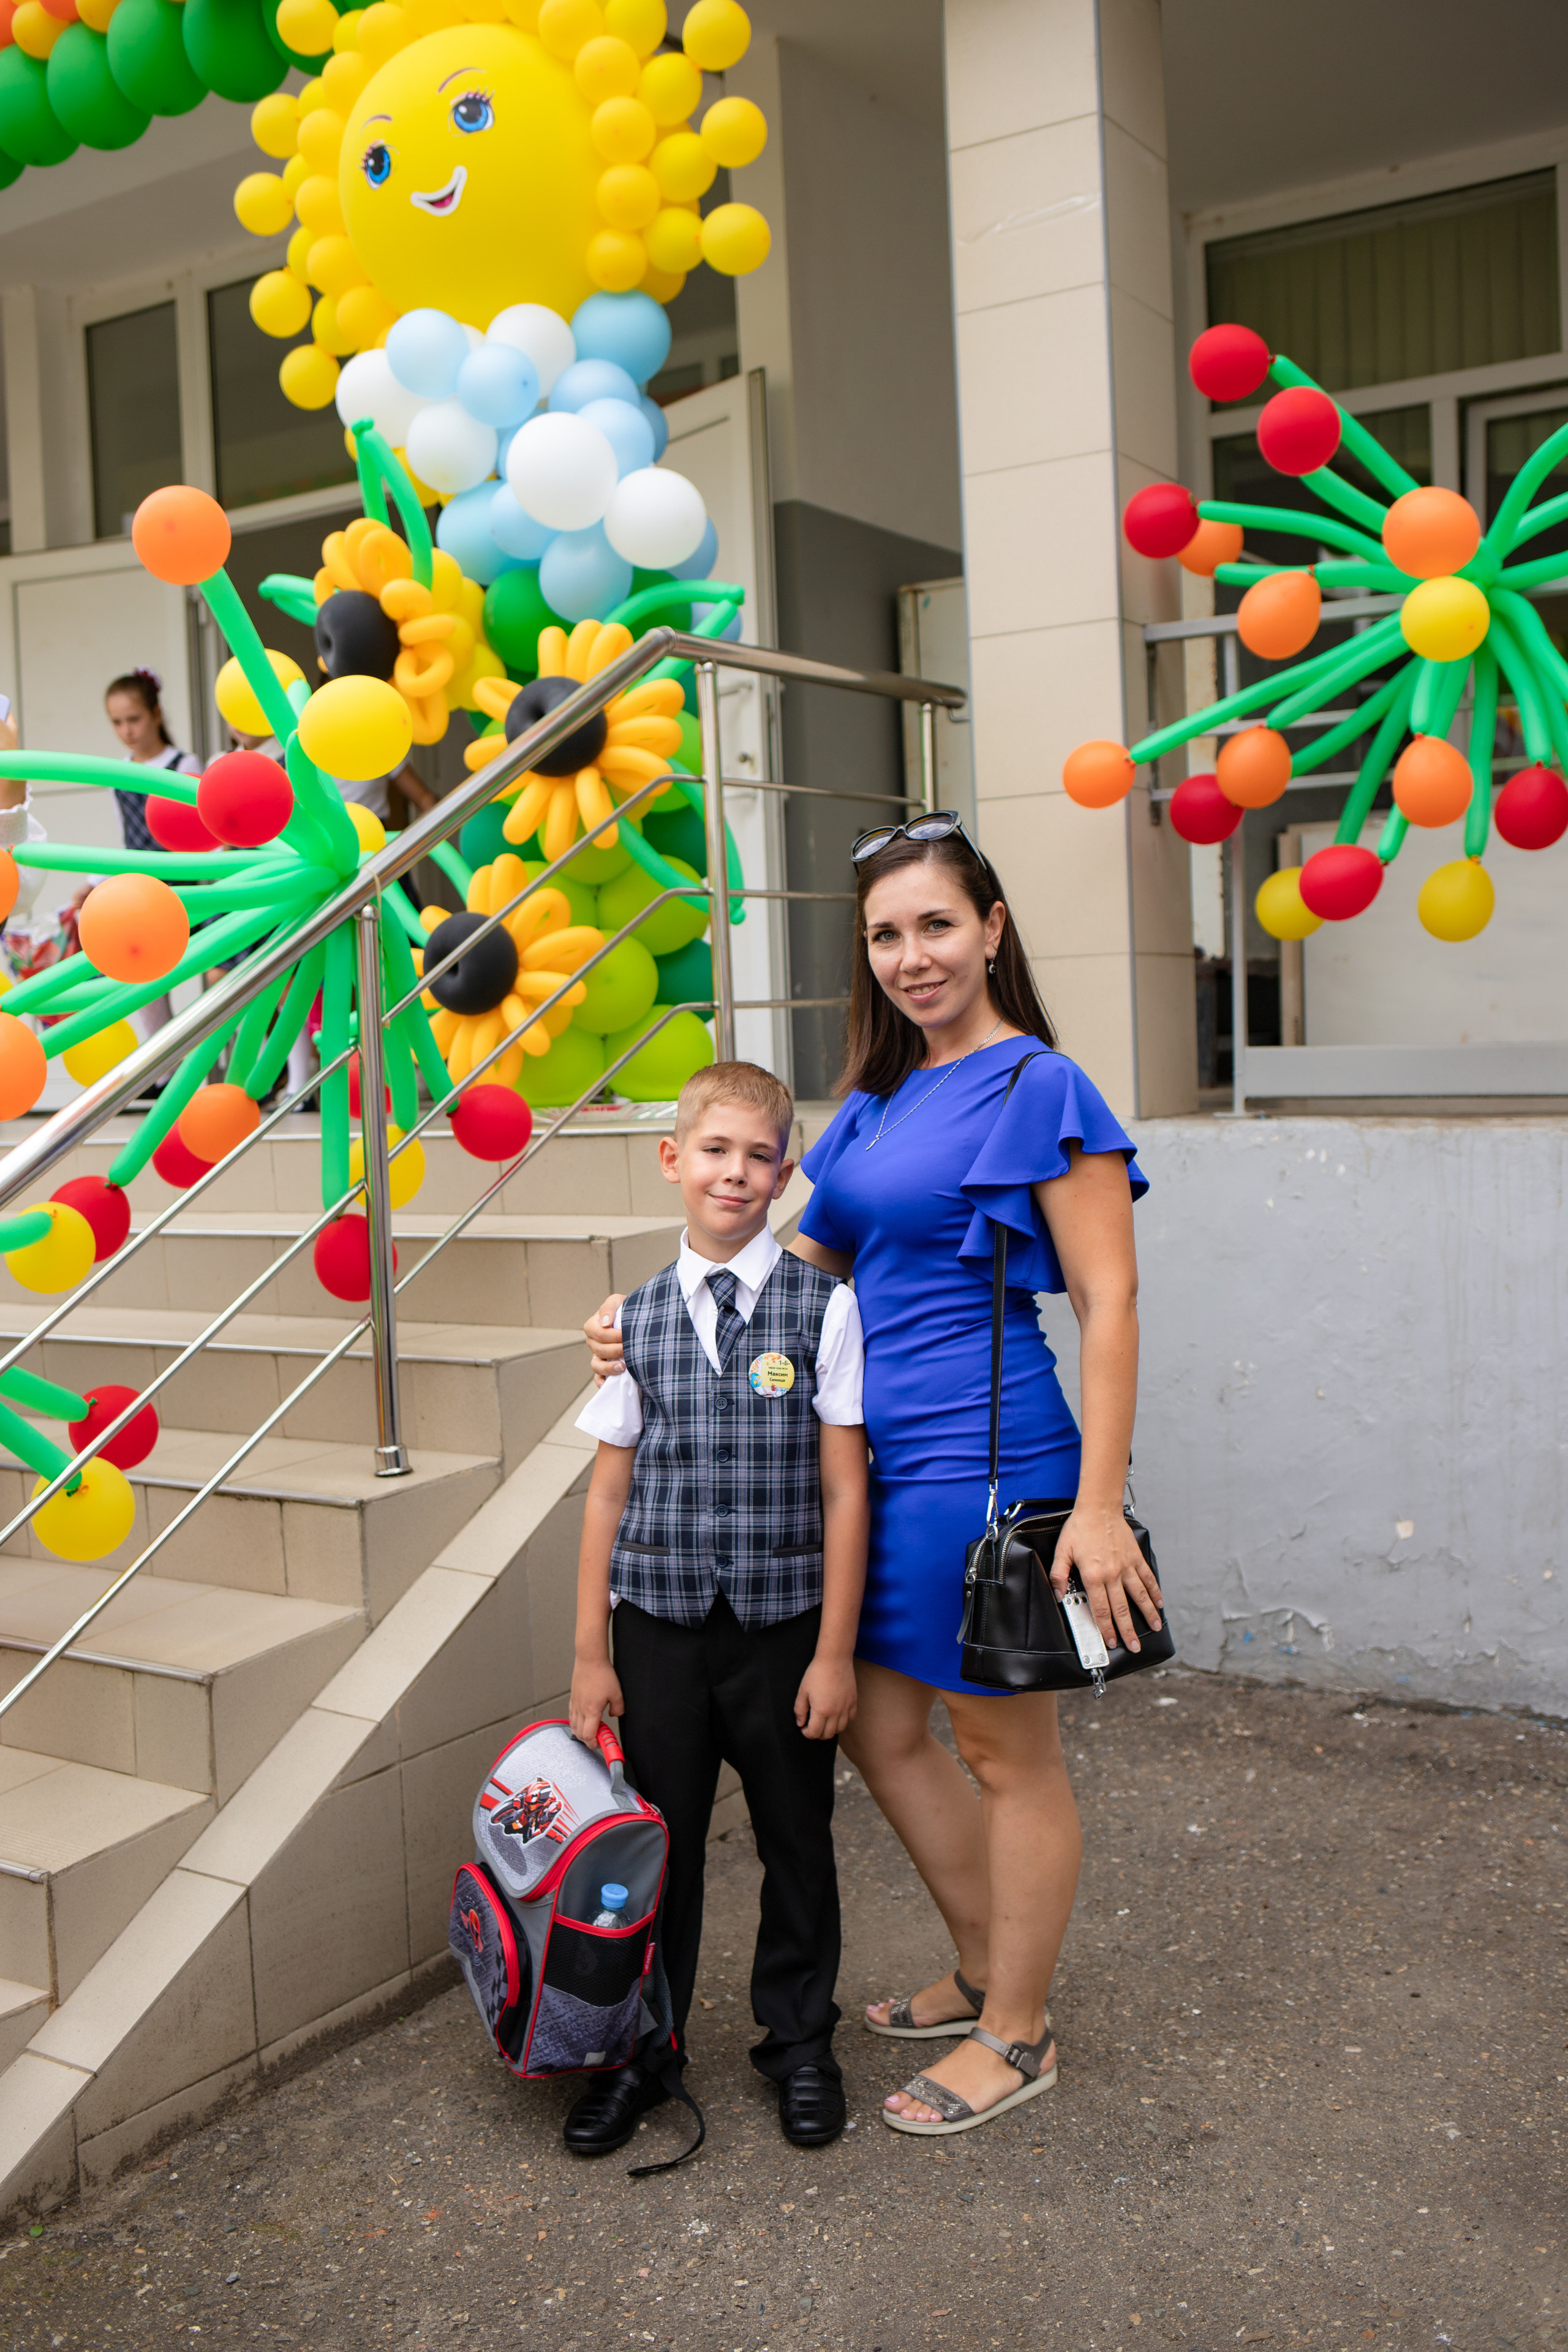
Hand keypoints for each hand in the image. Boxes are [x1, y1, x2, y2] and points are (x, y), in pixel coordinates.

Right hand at [570, 1656, 623, 1746]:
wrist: (589, 1659)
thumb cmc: (602, 1674)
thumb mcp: (617, 1693)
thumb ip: (618, 1708)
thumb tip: (616, 1715)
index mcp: (591, 1711)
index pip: (588, 1736)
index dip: (595, 1744)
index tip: (602, 1743)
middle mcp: (580, 1710)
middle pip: (580, 1734)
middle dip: (589, 1740)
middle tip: (600, 1737)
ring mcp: (575, 1704)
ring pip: (574, 1726)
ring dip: (582, 1732)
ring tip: (593, 1729)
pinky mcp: (573, 1698)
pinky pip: (571, 1716)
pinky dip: (576, 1723)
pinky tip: (582, 1721)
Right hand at [584, 1294, 625, 1383]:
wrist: (640, 1323)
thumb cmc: (628, 1310)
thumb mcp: (618, 1301)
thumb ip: (609, 1307)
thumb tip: (605, 1322)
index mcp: (593, 1325)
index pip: (596, 1332)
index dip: (611, 1335)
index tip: (625, 1334)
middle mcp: (593, 1342)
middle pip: (598, 1349)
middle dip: (614, 1350)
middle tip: (629, 1349)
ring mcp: (598, 1356)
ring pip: (596, 1365)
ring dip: (608, 1368)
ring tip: (623, 1367)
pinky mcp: (605, 1368)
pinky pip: (598, 1378)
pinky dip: (601, 1382)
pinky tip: (609, 1383)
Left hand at [794, 1654, 856, 1740]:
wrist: (834, 1659)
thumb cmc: (817, 1673)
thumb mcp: (803, 1691)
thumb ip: (800, 1709)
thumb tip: (800, 1723)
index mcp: (821, 1710)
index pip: (814, 1733)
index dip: (807, 1733)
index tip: (804, 1727)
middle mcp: (835, 1712)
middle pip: (827, 1734)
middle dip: (817, 1733)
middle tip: (812, 1726)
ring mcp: (846, 1707)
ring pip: (840, 1729)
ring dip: (830, 1729)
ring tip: (824, 1721)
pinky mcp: (853, 1701)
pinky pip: (850, 1719)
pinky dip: (843, 1721)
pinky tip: (836, 1715)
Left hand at [1050, 1502, 1161, 1652]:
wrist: (1099, 1507)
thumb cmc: (1080, 1527)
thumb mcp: (1062, 1551)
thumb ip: (1059, 1575)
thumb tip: (1058, 1594)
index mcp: (1093, 1575)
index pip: (1101, 1609)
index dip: (1107, 1628)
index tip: (1112, 1641)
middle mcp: (1112, 1574)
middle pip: (1122, 1608)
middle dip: (1128, 1630)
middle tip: (1135, 1646)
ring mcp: (1127, 1566)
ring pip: (1139, 1596)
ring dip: (1148, 1614)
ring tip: (1155, 1628)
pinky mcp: (1136, 1558)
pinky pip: (1147, 1578)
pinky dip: (1155, 1591)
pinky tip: (1160, 1603)